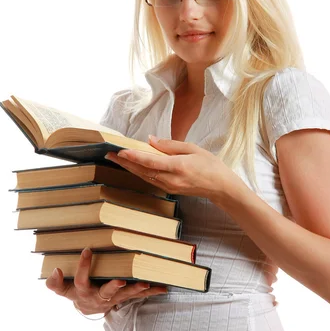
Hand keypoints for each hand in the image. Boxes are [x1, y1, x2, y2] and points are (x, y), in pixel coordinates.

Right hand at [45, 248, 167, 314]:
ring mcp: (114, 298)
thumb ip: (55, 283)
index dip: (83, 267)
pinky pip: (139, 296)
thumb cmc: (76, 293)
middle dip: (115, 286)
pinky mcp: (124, 297)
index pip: (81, 280)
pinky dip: (151, 292)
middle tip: (122, 280)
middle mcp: (100, 297)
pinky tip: (163, 288)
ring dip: (137, 290)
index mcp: (84, 293)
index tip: (87, 250)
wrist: (89, 310)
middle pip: (107, 292)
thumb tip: (56, 270)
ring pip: (126, 295)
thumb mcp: (63, 290)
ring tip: (147, 284)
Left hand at [104, 135, 238, 199]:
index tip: (121, 151)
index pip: (151, 161)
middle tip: (109, 154)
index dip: (134, 157)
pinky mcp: (170, 190)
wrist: (221, 187)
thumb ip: (170, 145)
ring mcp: (169, 187)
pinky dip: (140, 172)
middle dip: (125, 163)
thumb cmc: (210, 165)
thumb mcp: (192, 149)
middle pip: (143, 170)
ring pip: (144, 176)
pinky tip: (132, 167)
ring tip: (116, 159)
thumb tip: (150, 140)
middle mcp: (171, 179)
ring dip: (129, 168)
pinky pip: (151, 180)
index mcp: (178, 167)